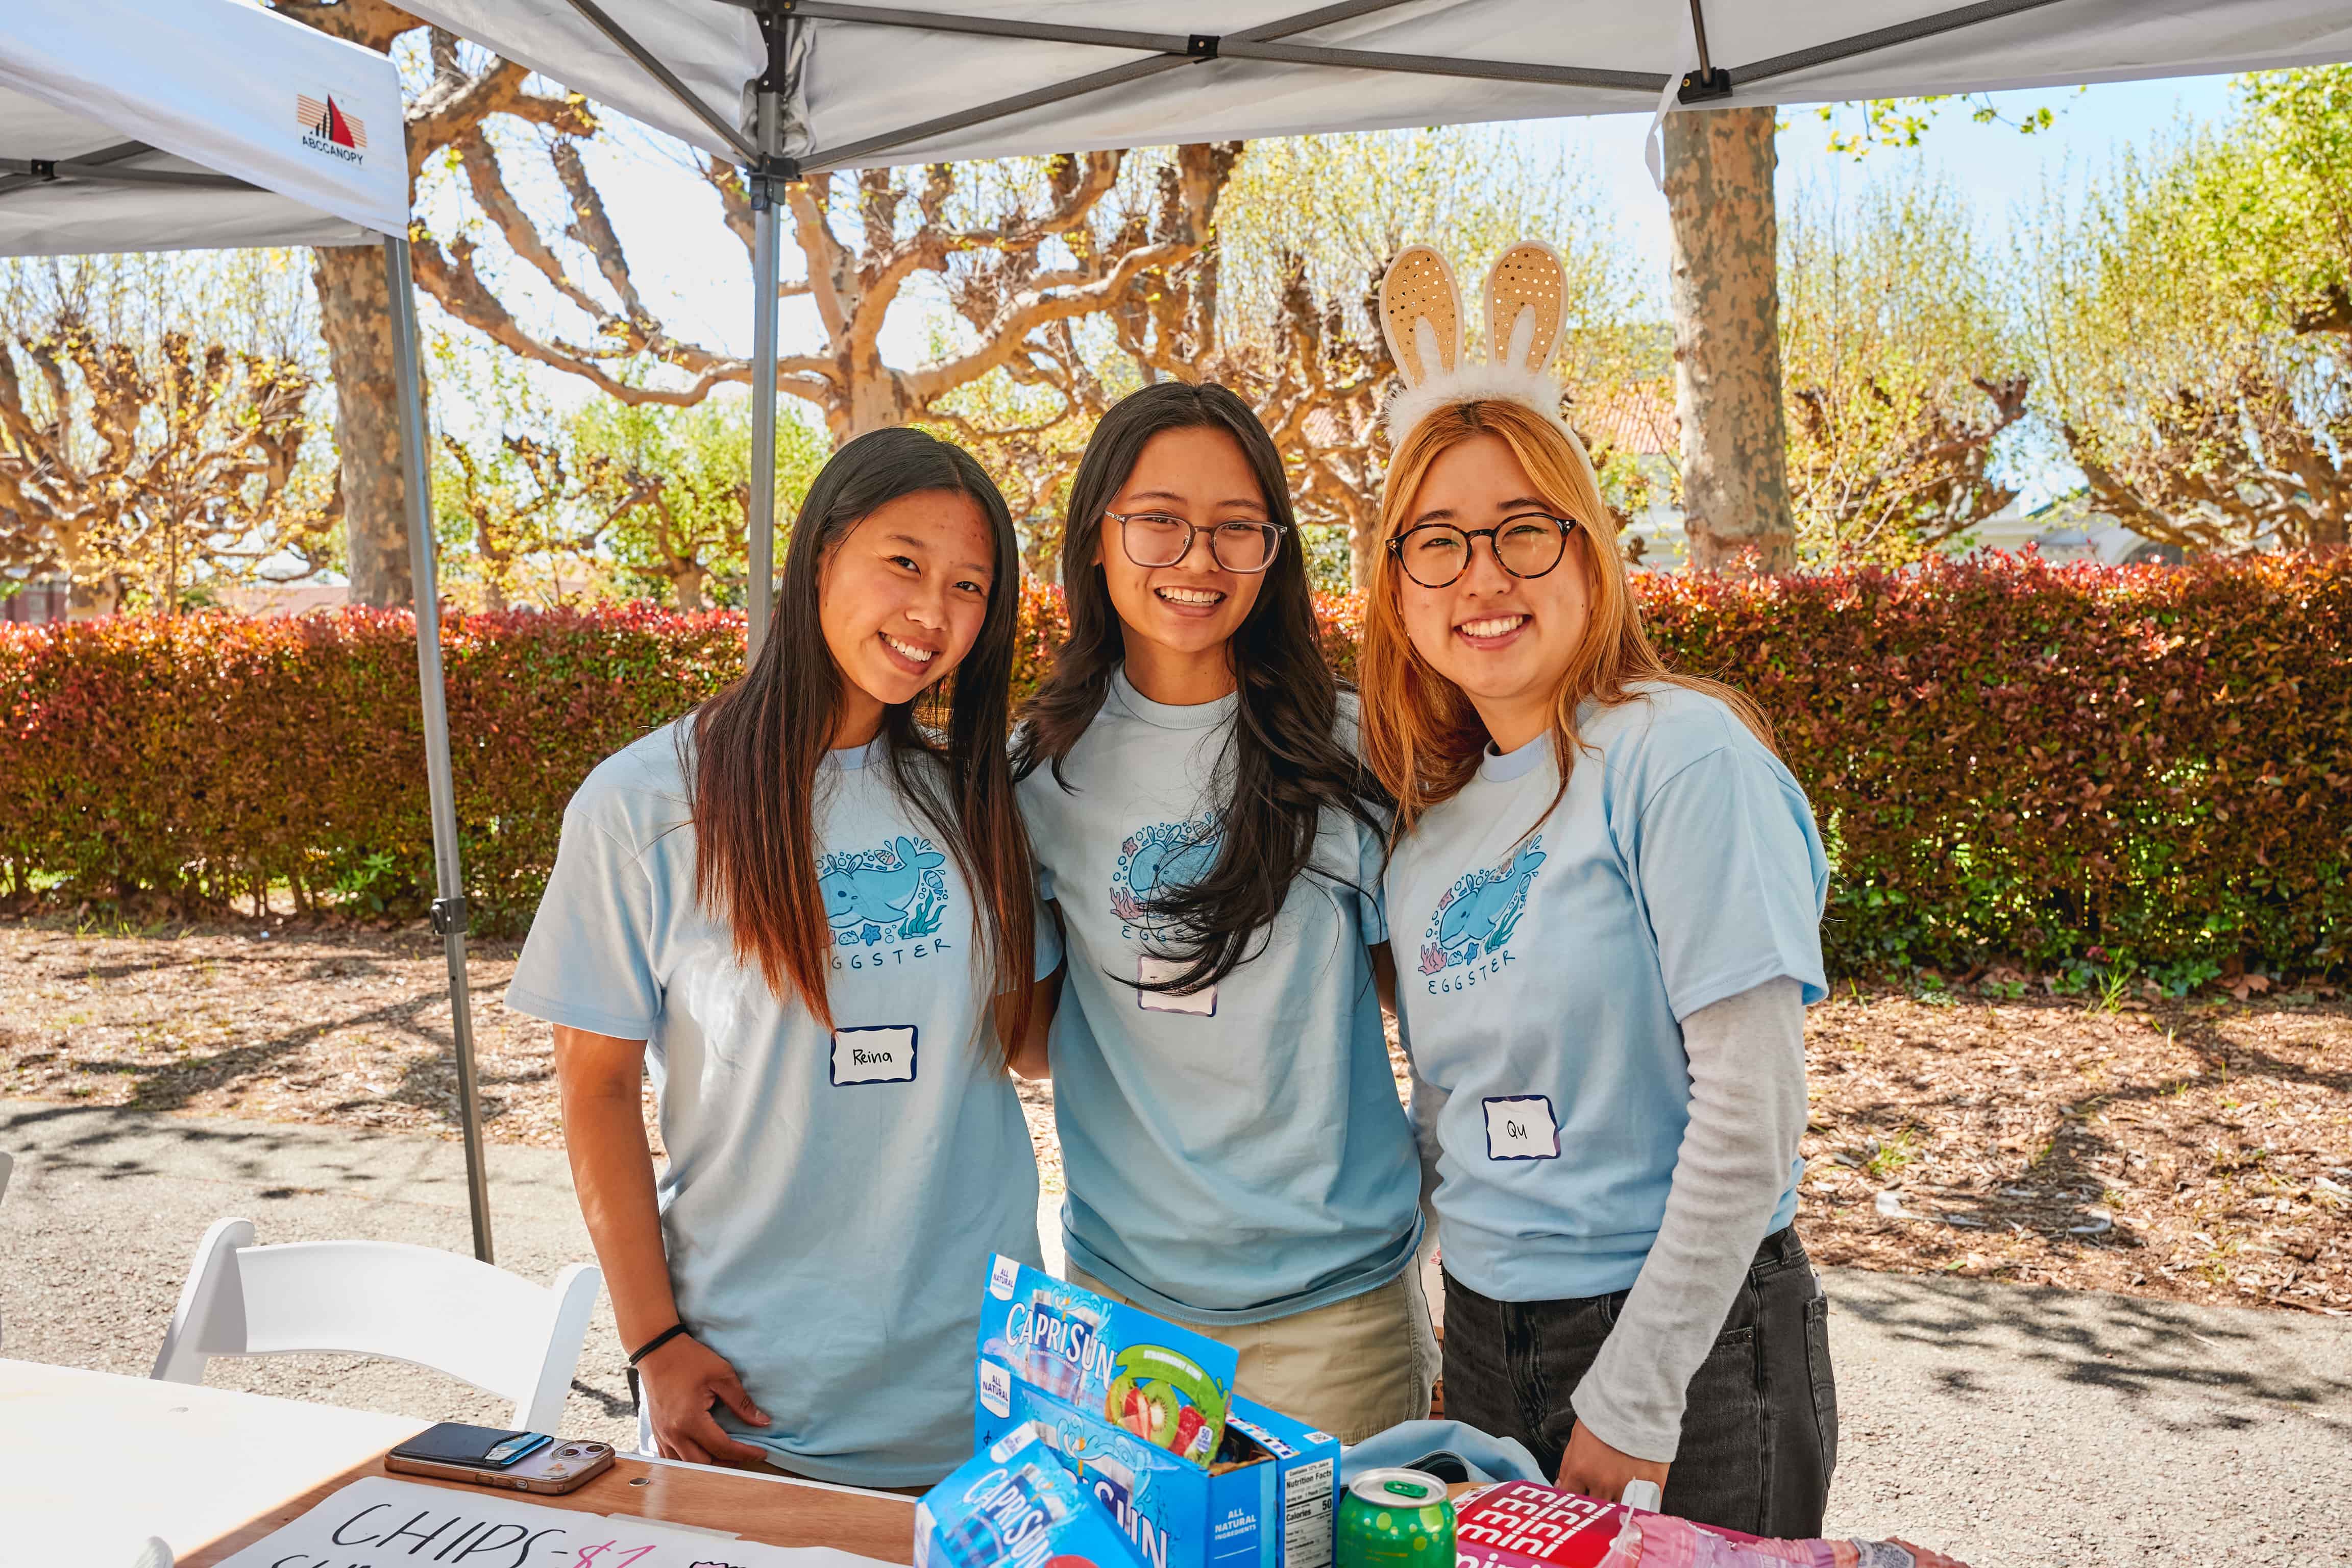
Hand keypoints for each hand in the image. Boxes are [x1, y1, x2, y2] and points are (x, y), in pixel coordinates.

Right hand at [637, 1332, 770, 1465]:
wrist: (657, 1350)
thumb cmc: (689, 1359)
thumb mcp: (722, 1375)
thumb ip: (742, 1402)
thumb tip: (762, 1422)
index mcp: (690, 1420)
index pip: (722, 1448)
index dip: (745, 1453)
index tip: (762, 1453)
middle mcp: (673, 1434)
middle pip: (704, 1464)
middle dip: (728, 1464)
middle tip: (746, 1456)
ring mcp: (662, 1435)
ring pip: (686, 1465)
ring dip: (708, 1465)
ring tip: (727, 1457)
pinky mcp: (657, 1432)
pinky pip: (671, 1458)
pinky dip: (689, 1461)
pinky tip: (702, 1454)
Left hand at [1554, 1419, 1670, 1505]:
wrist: (1635, 1403)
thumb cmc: (1604, 1416)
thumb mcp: (1577, 1437)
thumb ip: (1568, 1466)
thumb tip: (1561, 1486)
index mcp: (1581, 1470)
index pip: (1571, 1499)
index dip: (1572, 1501)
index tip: (1576, 1501)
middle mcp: (1602, 1483)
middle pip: (1594, 1508)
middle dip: (1594, 1504)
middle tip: (1598, 1496)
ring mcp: (1627, 1487)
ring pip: (1617, 1511)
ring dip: (1615, 1506)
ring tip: (1617, 1495)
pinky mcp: (1650, 1486)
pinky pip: (1643, 1508)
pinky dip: (1638, 1507)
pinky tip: (1636, 1500)